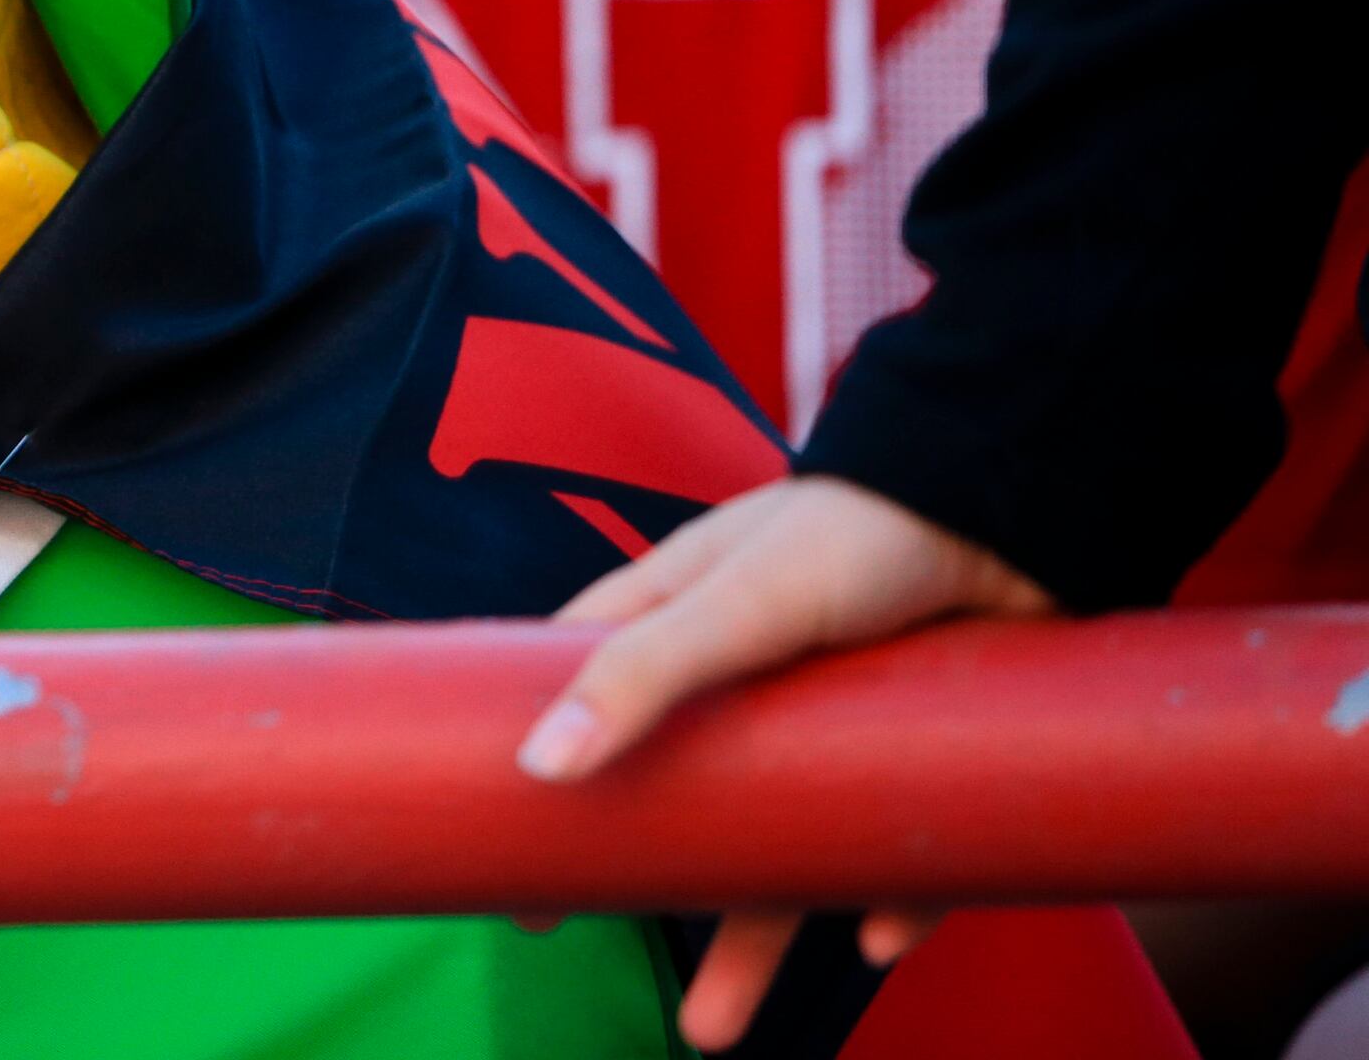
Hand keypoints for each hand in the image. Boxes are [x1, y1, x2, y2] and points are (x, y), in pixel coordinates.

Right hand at [518, 474, 1053, 1049]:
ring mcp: (830, 723)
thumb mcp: (737, 602)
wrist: (1018, 513)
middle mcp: (743, 679)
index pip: (580, 694)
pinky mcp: (915, 758)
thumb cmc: (860, 531)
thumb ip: (642, 676)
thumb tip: (541, 765)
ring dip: (752, 937)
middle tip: (581, 936)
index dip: (537, 763)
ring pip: (780, 850)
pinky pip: (892, 855)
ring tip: (712, 1032)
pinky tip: (882, 936)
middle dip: (640, 882)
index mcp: (674, 619)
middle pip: (676, 799)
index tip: (501, 844)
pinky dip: (887, 899)